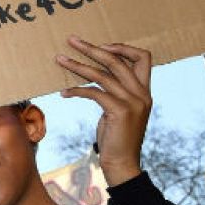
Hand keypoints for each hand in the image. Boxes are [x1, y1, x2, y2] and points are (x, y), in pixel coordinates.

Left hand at [56, 37, 152, 186]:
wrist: (122, 164)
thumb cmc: (116, 138)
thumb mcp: (119, 111)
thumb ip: (115, 93)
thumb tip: (97, 77)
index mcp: (145, 91)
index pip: (143, 57)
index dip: (122, 48)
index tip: (100, 46)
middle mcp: (142, 93)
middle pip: (117, 60)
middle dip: (92, 48)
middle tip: (71, 40)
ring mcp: (133, 102)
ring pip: (102, 74)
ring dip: (78, 65)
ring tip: (60, 59)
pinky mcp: (120, 111)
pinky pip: (94, 93)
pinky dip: (77, 90)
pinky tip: (64, 92)